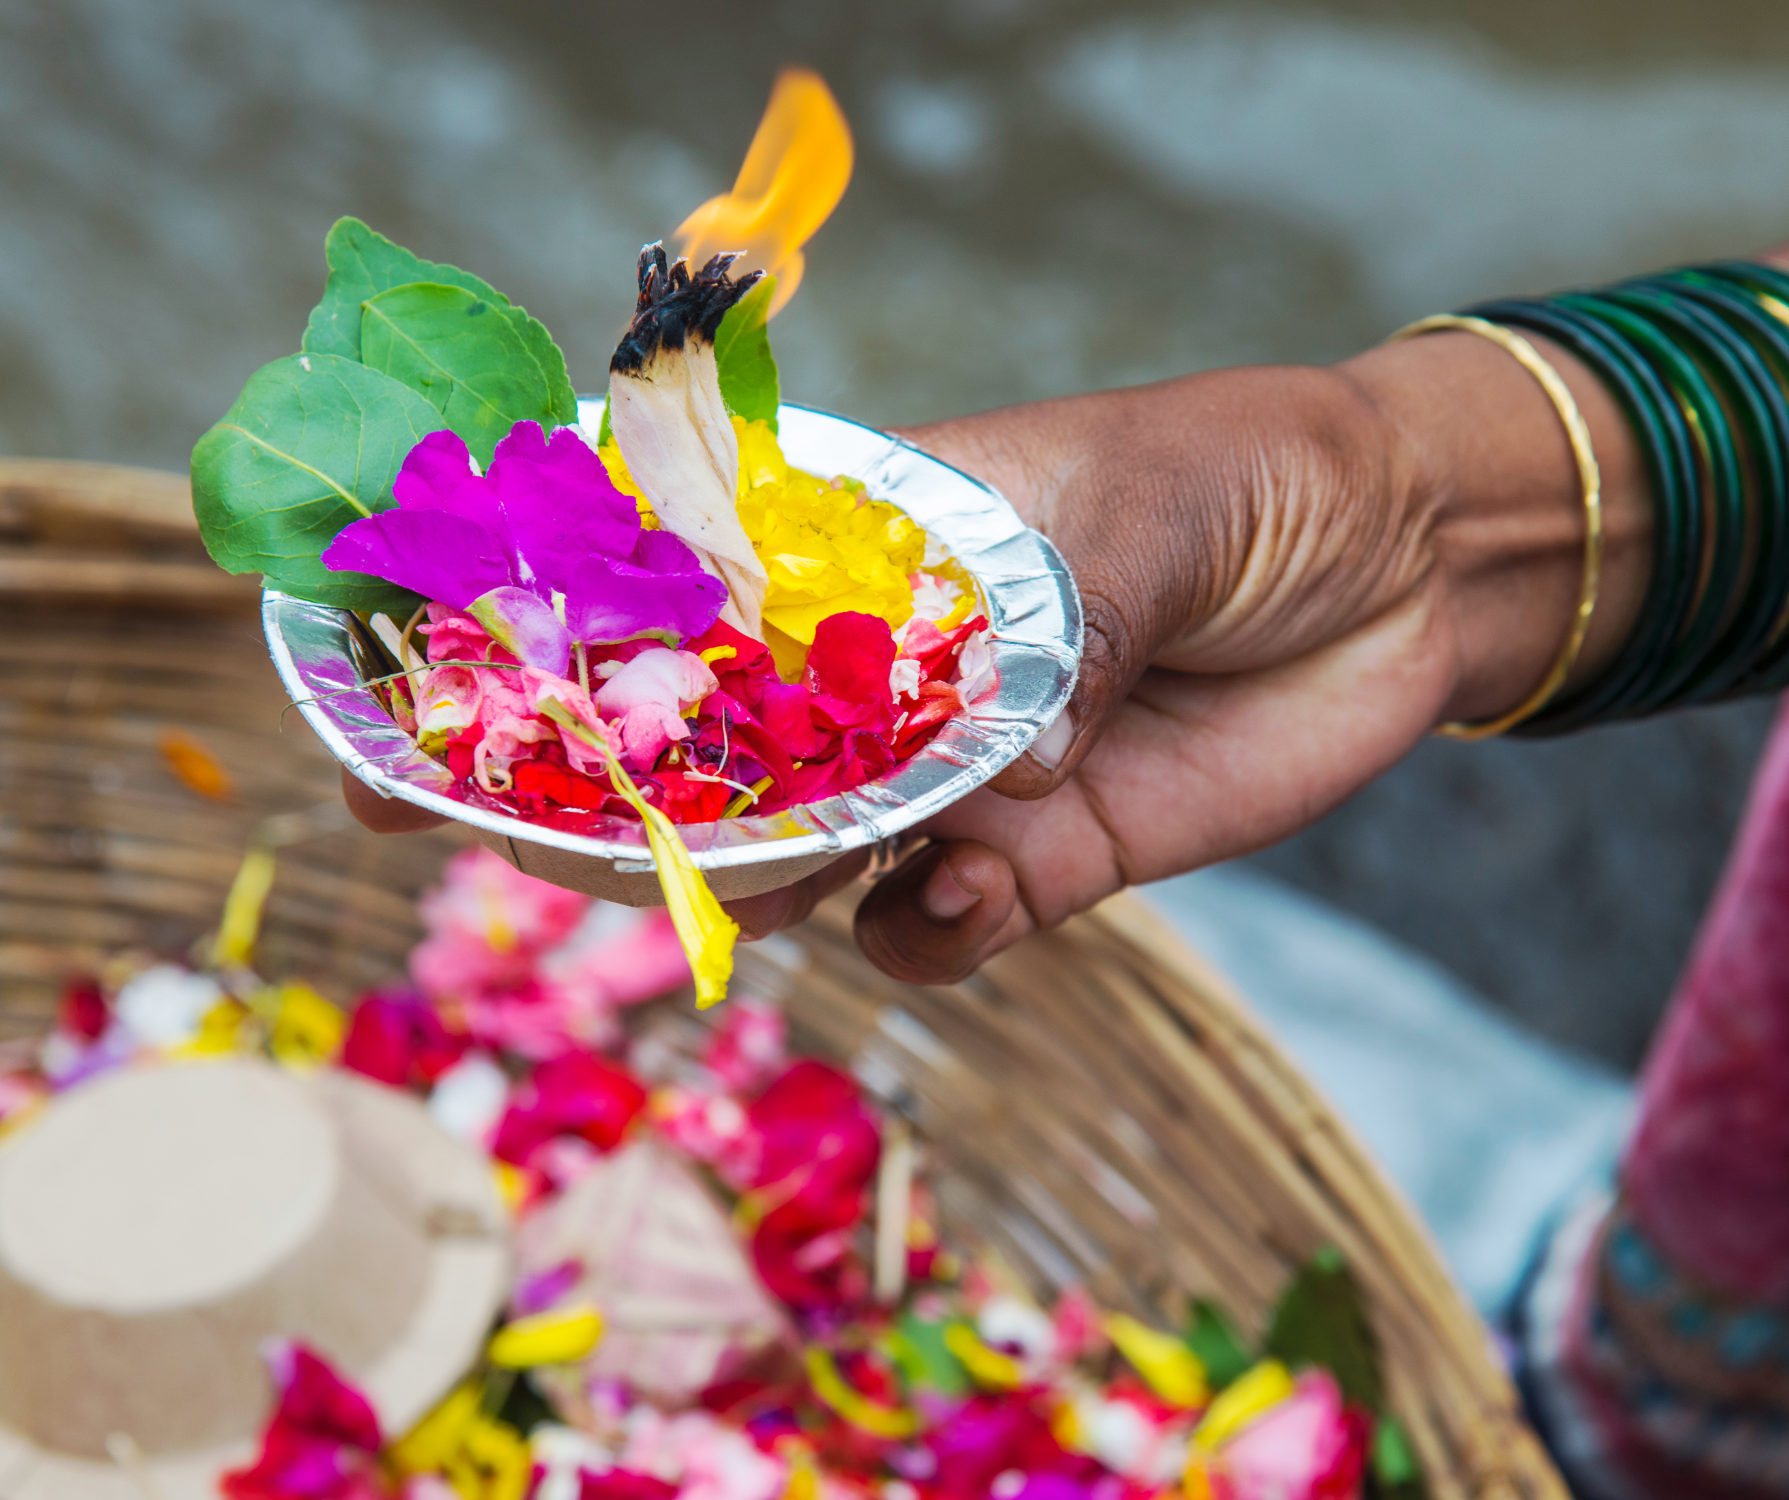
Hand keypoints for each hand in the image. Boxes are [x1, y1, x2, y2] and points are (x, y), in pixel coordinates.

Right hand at [735, 332, 1650, 980]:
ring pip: (828, 852)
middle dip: (710, 801)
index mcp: (888, 540)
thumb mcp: (1160, 509)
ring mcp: (963, 768)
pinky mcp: (1041, 857)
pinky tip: (971, 898)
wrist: (1410, 567)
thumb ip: (1078, 620)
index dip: (664, 655)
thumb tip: (1015, 764)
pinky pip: (940, 922)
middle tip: (678, 846)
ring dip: (803, 882)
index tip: (607, 707)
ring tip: (817, 884)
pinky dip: (928, 933)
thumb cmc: (1262, 477)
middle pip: (759, 748)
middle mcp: (900, 665)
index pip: (737, 599)